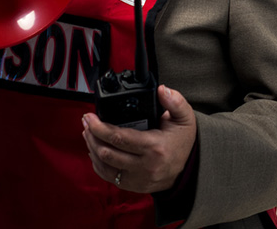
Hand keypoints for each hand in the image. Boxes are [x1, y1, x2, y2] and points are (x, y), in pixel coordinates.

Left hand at [82, 85, 196, 192]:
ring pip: (104, 166)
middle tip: (87, 122)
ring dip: (92, 149)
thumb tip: (162, 90)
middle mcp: (145, 166)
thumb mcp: (185, 118)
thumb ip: (175, 101)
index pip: (119, 138)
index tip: (90, 117)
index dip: (99, 127)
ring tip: (88, 134)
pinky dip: (98, 164)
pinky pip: (109, 177)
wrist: (189, 168)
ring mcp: (138, 178)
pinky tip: (95, 151)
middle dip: (92, 136)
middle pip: (107, 153)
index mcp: (154, 147)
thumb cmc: (183, 142)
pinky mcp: (133, 186)